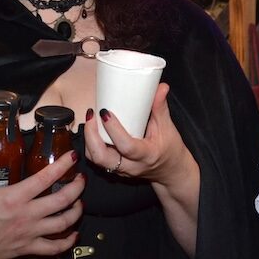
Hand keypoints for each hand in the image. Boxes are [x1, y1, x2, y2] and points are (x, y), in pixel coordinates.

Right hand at [0, 150, 84, 258]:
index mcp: (14, 198)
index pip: (46, 178)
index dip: (63, 165)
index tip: (72, 155)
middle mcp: (26, 215)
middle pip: (62, 200)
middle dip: (78, 187)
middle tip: (82, 177)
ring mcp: (29, 233)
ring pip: (63, 223)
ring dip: (76, 211)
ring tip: (80, 201)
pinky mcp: (27, 248)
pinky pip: (53, 248)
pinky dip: (67, 241)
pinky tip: (74, 233)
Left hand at [84, 82, 199, 257]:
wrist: (170, 170)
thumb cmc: (170, 148)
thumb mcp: (168, 127)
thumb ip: (160, 107)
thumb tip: (161, 87)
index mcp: (146, 155)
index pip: (126, 146)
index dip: (113, 129)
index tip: (105, 112)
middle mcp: (131, 166)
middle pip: (102, 158)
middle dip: (91, 137)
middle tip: (91, 116)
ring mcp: (121, 170)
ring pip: (96, 160)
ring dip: (89, 140)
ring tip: (90, 120)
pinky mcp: (115, 169)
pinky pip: (98, 159)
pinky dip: (92, 144)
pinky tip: (93, 129)